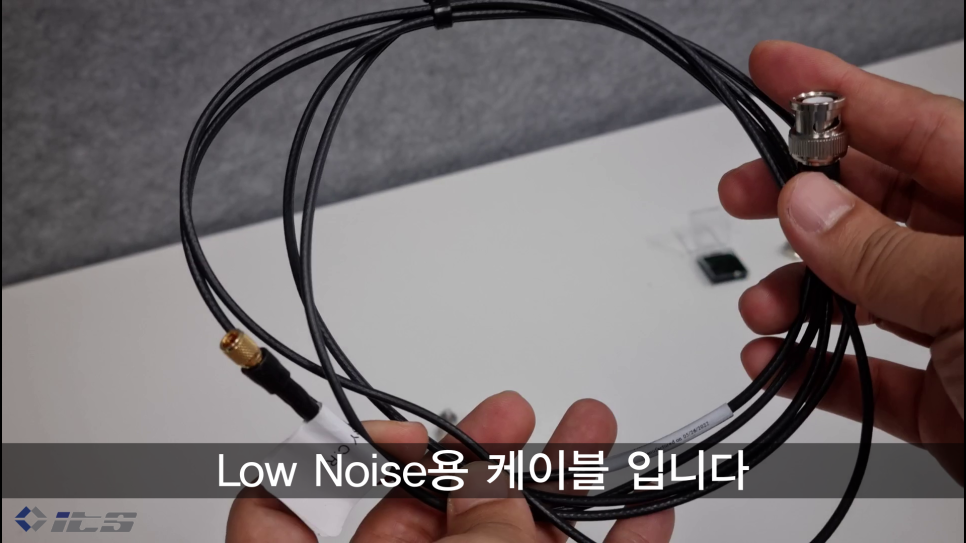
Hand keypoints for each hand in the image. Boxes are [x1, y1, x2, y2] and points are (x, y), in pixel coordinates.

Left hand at [226, 392, 674, 541]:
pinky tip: (639, 507)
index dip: (309, 465)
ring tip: (593, 429)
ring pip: (508, 542)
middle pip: (419, 517)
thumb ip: (475, 541)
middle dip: (481, 455)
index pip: (277, 520)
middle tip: (518, 414)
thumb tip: (488, 482)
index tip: (358, 423)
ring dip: (559, 486)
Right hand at [719, 41, 963, 481]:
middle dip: (800, 198)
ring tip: (763, 304)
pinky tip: (774, 360)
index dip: (839, 95)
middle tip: (744, 190)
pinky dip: (815, 370)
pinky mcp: (951, 404)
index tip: (773, 69)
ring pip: (863, 293)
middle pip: (877, 206)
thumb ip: (886, 252)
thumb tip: (806, 206)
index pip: (919, 128)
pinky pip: (869, 376)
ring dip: (799, 296)